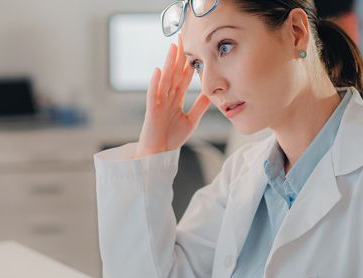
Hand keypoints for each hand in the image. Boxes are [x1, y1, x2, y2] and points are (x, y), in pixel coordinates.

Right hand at [135, 35, 210, 157]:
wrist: (159, 154)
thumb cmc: (171, 138)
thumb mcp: (191, 120)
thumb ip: (199, 106)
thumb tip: (210, 93)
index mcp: (176, 98)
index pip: (184, 76)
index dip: (188, 62)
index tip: (193, 47)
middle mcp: (167, 97)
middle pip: (174, 72)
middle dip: (179, 56)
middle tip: (183, 38)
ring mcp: (158, 102)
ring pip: (165, 79)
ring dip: (168, 63)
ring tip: (172, 48)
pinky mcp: (151, 110)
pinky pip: (153, 94)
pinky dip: (155, 82)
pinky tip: (158, 71)